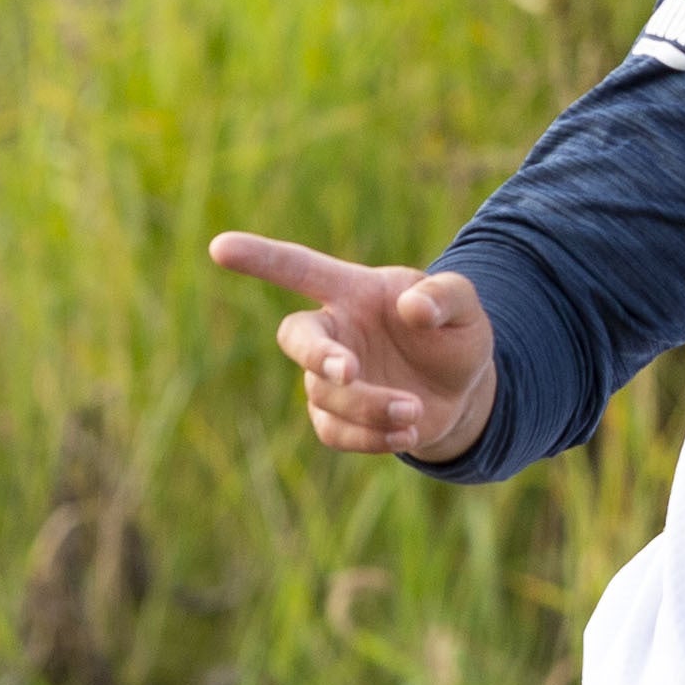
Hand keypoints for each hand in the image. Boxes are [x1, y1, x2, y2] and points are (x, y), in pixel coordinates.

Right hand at [207, 233, 497, 462]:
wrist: (460, 390)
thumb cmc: (453, 335)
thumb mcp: (464, 308)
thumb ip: (445, 296)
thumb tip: (413, 309)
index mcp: (354, 291)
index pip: (299, 268)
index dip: (261, 258)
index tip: (219, 247)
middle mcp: (333, 331)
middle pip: (296, 337)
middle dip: (317, 356)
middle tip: (349, 371)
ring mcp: (328, 377)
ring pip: (326, 394)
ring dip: (370, 406)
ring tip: (414, 411)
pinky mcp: (336, 417)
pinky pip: (335, 431)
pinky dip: (371, 437)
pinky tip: (408, 432)